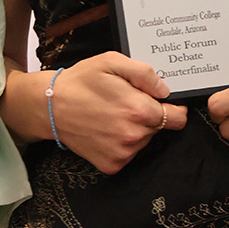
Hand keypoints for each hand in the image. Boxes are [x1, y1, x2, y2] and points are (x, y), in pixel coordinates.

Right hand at [50, 52, 187, 173]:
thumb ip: (144, 73)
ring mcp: (122, 154)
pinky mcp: (112, 165)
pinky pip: (128, 153)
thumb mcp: (111, 61)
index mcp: (139, 110)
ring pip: (144, 141)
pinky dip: (121, 142)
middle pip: (160, 128)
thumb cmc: (81, 81)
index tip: (161, 102)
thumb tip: (165, 90)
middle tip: (124, 101)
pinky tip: (105, 128)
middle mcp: (134, 136)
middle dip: (148, 115)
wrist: (50, 106)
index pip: (178, 118)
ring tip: (111, 114)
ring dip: (135, 129)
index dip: (174, 107)